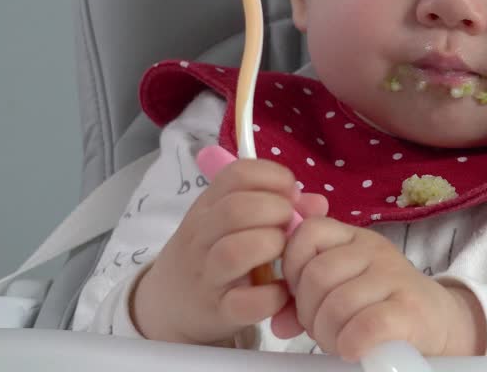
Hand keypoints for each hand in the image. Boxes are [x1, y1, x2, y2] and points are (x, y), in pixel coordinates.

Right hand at [130, 158, 327, 345]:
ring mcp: (207, 275)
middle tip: (288, 223)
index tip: (289, 192)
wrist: (169, 303)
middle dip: (274, 209)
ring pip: (234, 252)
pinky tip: (281, 290)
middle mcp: (202, 237)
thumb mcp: (231, 222)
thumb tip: (317, 203)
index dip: (271, 176)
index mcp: (207, 206)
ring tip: (282, 252)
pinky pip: (246, 302)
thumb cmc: (212, 253)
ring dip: (270, 246)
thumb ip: (276, 205)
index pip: (235, 174)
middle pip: (235, 209)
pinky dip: (272, 295)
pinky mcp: (218, 311)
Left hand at [272, 217, 486, 358]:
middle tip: (321, 329)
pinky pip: (365, 325)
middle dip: (308, 312)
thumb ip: (305, 298)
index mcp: (353, 238)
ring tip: (339, 342)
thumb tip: (278, 323)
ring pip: (337, 303)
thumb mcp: (343, 290)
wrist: (440, 322)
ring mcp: (394, 276)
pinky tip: (353, 349)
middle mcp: (374, 250)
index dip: (292, 268)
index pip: (307, 234)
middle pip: (317, 275)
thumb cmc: (381, 306)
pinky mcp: (410, 309)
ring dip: (328, 334)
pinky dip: (350, 343)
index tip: (300, 296)